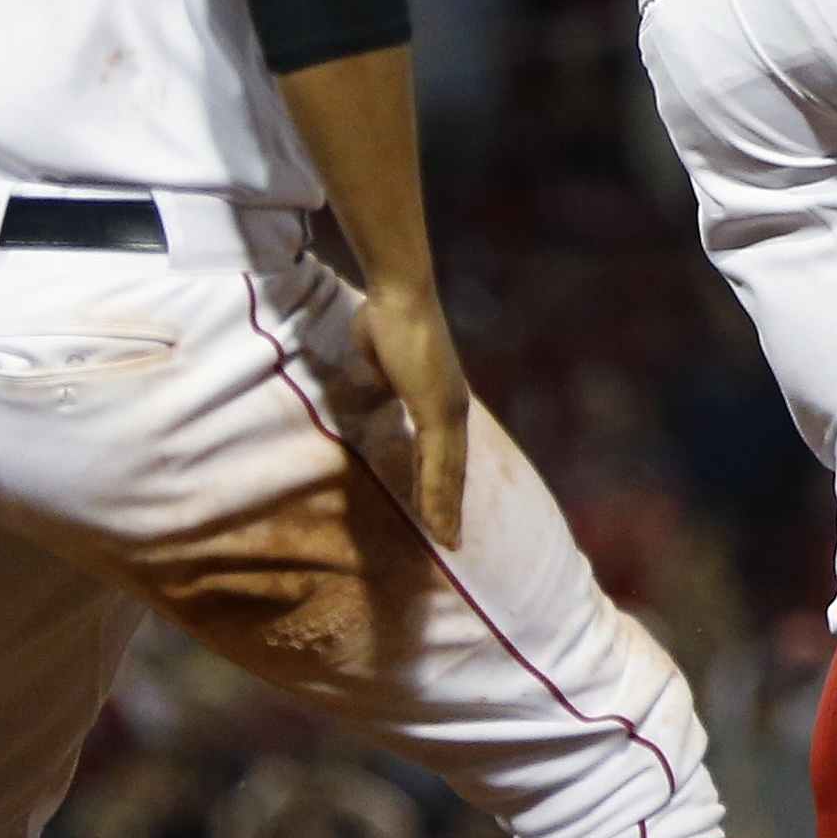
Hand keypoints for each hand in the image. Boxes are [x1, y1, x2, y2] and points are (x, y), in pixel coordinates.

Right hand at [354, 283, 472, 548]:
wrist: (399, 295)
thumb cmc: (386, 317)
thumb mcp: (383, 361)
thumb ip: (386, 380)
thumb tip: (384, 389)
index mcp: (442, 397)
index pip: (444, 451)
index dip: (442, 481)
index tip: (439, 508)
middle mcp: (453, 407)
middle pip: (453, 469)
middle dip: (450, 506)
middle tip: (450, 540)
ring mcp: (449, 411)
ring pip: (449, 474)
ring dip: (446, 510)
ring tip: (446, 542)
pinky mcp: (438, 412)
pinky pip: (436, 464)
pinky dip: (436, 495)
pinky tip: (434, 519)